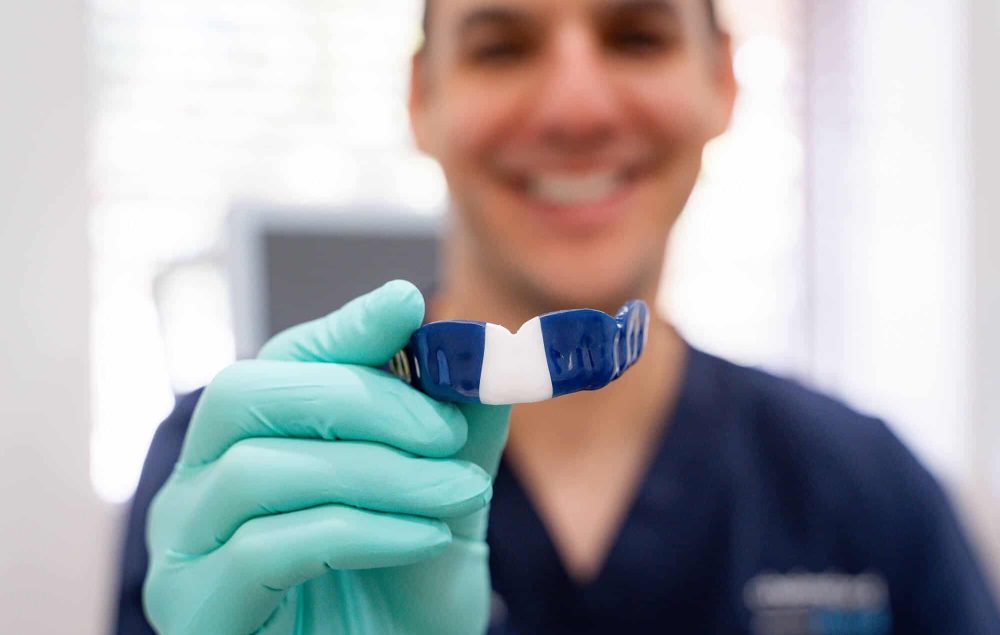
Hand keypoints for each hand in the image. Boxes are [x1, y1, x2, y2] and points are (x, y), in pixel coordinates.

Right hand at [143, 281, 511, 634]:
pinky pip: (270, 546)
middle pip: (245, 394)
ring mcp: (185, 549)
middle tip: (445, 430)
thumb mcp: (441, 500)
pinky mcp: (196, 609)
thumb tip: (482, 350)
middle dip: (358, 399)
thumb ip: (455, 429)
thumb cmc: (403, 598)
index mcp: (248, 445)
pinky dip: (363, 530)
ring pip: (259, 469)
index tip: (406, 306)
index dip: (341, 331)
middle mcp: (197, 486)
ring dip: (379, 472)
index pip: (278, 363)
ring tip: (458, 492)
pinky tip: (426, 538)